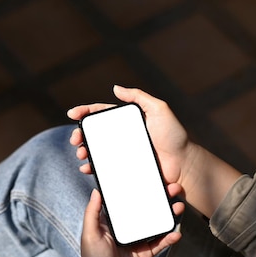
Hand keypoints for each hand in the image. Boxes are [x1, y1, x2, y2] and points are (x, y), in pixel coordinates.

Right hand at [68, 86, 195, 187]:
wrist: (183, 163)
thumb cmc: (174, 135)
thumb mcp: (159, 109)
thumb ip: (139, 97)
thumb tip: (115, 88)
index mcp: (126, 120)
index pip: (100, 113)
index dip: (84, 111)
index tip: (72, 114)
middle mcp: (121, 135)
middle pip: (93, 132)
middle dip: (79, 134)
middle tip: (75, 139)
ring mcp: (121, 153)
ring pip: (95, 150)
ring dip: (83, 151)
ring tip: (81, 154)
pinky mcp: (123, 168)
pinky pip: (104, 167)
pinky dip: (92, 167)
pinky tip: (87, 167)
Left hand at [80, 186, 183, 256]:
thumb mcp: (90, 234)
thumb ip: (92, 213)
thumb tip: (96, 190)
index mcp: (112, 223)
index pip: (125, 203)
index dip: (135, 192)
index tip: (148, 180)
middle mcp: (126, 229)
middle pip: (144, 211)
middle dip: (158, 201)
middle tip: (171, 191)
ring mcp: (137, 241)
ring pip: (155, 224)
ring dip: (168, 216)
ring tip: (178, 207)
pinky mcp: (146, 253)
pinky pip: (160, 243)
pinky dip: (169, 238)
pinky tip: (176, 232)